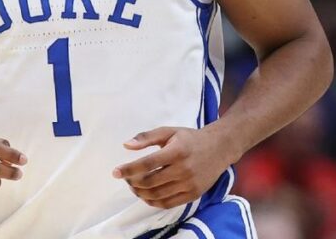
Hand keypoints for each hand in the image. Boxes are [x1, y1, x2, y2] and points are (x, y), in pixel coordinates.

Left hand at [114, 127, 229, 208]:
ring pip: (157, 194)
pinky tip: (146, 195)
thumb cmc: (190, 138)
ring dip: (140, 193)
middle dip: (132, 182)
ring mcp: (190, 184)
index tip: (115, 172)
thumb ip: (147, 137)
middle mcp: (184, 169)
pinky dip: (153, 201)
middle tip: (125, 178)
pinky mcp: (194, 194)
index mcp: (177, 151)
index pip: (147, 164)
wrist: (220, 148)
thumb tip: (126, 145)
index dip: (129, 169)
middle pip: (150, 181)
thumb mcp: (169, 131)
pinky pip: (168, 203)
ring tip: (134, 186)